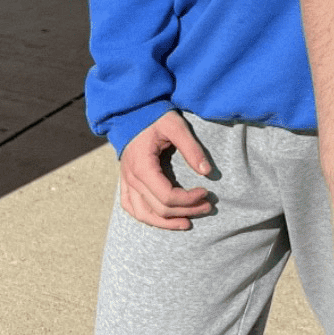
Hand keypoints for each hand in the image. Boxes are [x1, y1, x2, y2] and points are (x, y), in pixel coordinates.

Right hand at [119, 110, 212, 229]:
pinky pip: (132, 208)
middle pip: (159, 209)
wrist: (132, 111)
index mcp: (142, 166)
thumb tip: (208, 172)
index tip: (207, 192)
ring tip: (188, 222)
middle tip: (208, 206)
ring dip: (167, 222)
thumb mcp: (176, 126)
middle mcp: (131, 179)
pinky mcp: (125, 182)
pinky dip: (147, 217)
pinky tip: (164, 219)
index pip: (166, 196)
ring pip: (144, 215)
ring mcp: (126, 182)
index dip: (188, 200)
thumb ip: (191, 148)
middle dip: (186, 211)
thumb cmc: (155, 116)